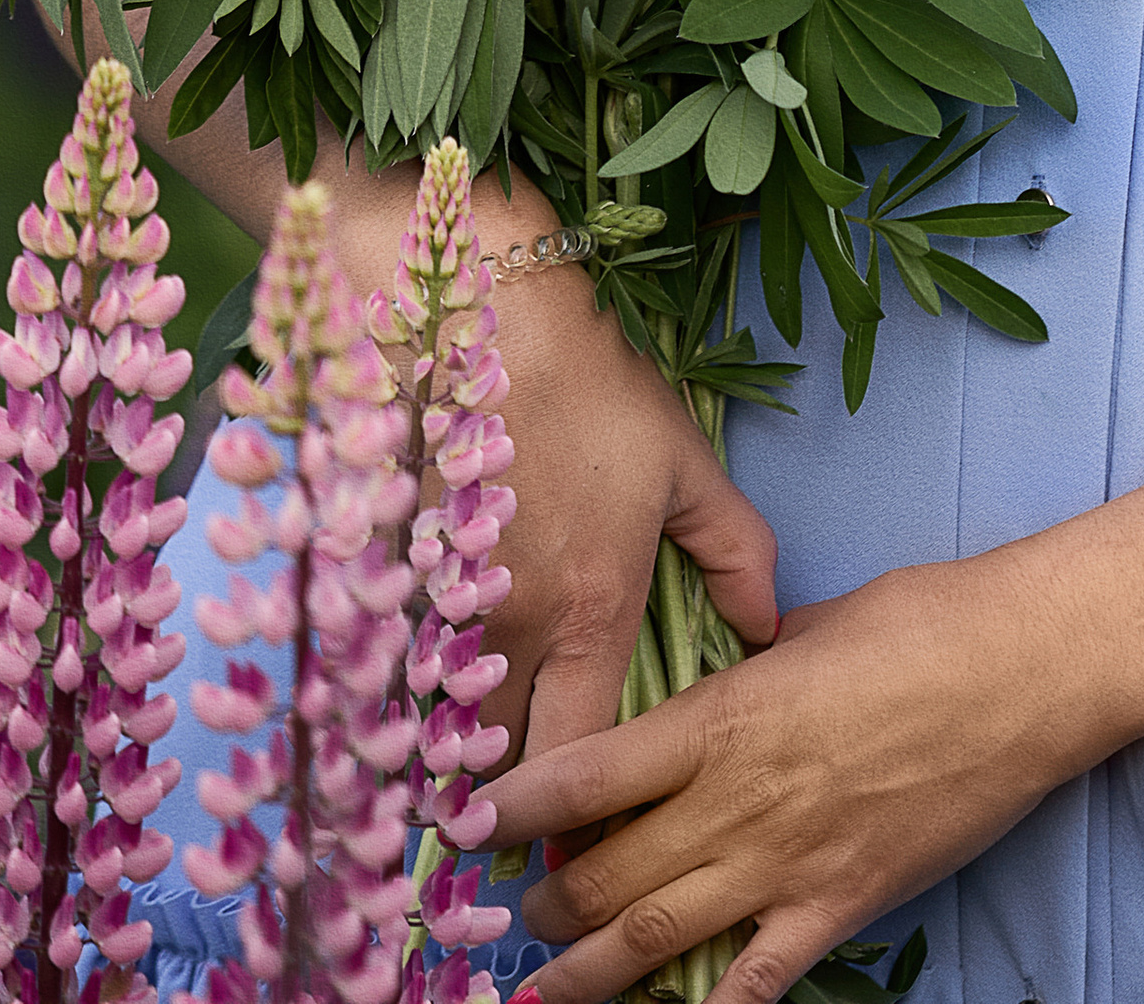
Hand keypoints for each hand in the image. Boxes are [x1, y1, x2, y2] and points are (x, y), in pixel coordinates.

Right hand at [309, 165, 778, 767]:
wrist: (475, 306)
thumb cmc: (589, 382)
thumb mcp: (682, 461)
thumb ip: (734, 550)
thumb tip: (768, 626)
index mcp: (591, 618)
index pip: (582, 762)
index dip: (578, 810)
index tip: (575, 836)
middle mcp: (509, 634)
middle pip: (497, 764)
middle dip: (502, 798)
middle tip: (509, 810)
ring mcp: (433, 608)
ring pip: (430, 722)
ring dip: (440, 746)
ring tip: (448, 763)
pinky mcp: (375, 574)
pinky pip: (379, 665)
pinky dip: (389, 688)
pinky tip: (394, 692)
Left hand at [491, 552, 1094, 1003]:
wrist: (1027, 669)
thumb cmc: (926, 621)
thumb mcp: (814, 623)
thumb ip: (753, 658)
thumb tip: (730, 661)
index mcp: (725, 715)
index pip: (589, 774)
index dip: (516, 808)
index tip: (466, 826)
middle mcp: (740, 799)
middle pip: (609, 870)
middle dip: (549, 901)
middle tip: (509, 912)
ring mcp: (790, 862)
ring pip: (659, 935)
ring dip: (589, 972)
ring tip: (538, 991)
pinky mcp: (843, 905)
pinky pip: (758, 980)